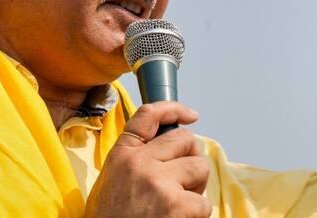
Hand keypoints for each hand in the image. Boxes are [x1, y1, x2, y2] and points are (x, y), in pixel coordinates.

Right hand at [84, 102, 211, 217]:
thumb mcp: (113, 181)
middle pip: (185, 140)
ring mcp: (158, 182)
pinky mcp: (176, 205)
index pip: (149, 115)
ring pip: (199, 167)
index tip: (191, 115)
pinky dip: (197, 216)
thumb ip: (136, 160)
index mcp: (122, 155)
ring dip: (196, 188)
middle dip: (191, 157)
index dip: (174, 109)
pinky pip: (203, 203)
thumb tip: (172, 149)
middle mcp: (139, 162)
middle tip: (185, 180)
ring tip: (179, 205)